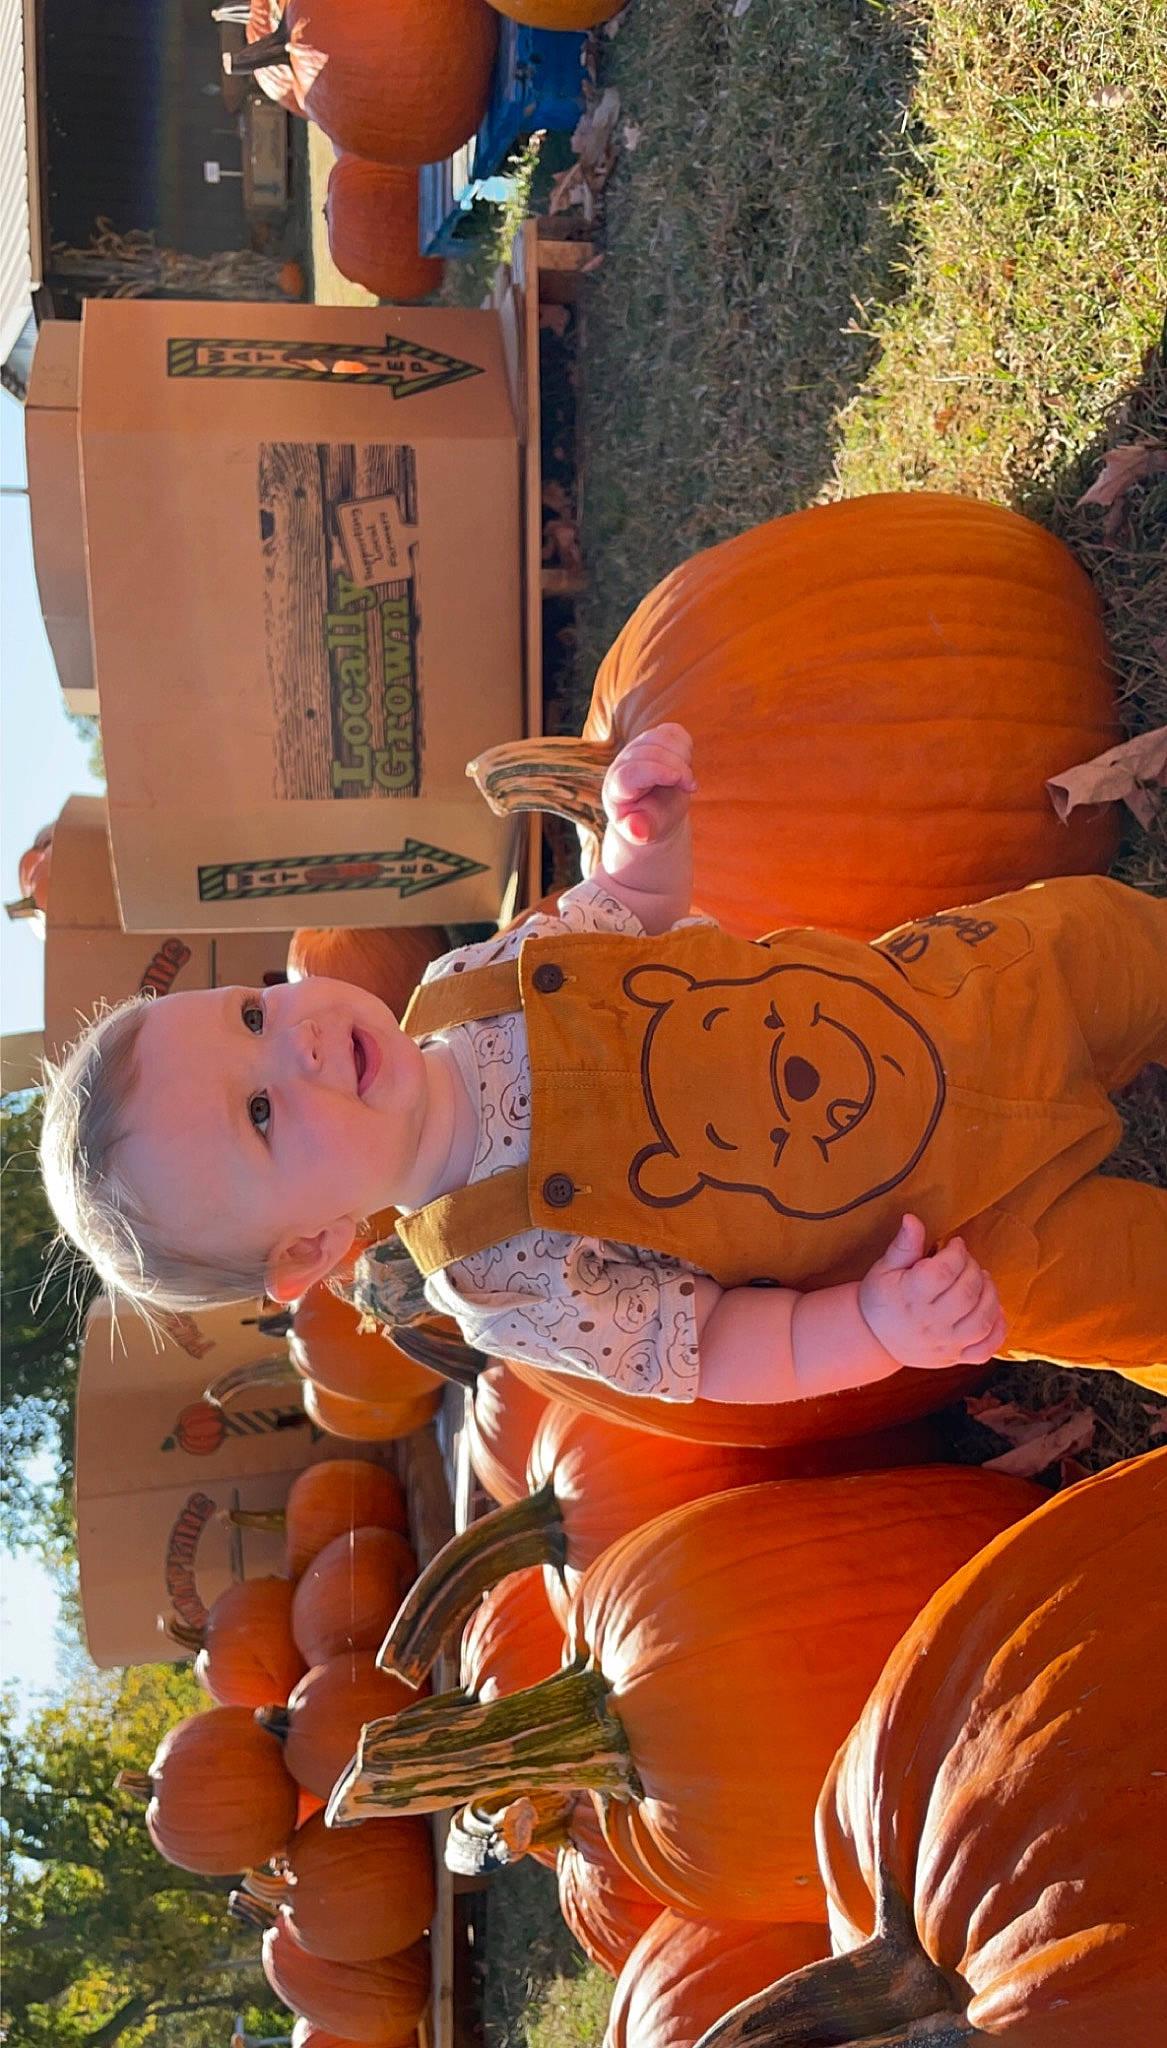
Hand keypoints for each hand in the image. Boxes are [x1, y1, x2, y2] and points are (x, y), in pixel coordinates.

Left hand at [602, 723, 696, 849]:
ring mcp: (637, 747)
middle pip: (650, 753)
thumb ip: (641, 830)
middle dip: (678, 768)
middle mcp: (622, 763)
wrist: (655, 811)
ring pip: (662, 738)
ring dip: (682, 757)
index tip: (679, 780)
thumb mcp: (647, 831)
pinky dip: (684, 746)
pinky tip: (684, 764)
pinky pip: (672, 732)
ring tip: (685, 778)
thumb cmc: (651, 822)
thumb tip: (636, 832)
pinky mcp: (653, 738)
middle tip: (691, 788)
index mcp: (617, 788)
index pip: (631, 772)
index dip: (655, 772)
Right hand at [857, 1214, 1006, 1368]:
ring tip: (982, 1280)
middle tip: (966, 1261)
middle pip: (967, 1294)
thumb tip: (912, 1219)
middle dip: (973, 1269)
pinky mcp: (955, 1357)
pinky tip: (994, 1312)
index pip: (944, 1272)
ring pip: (981, 1321)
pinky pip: (985, 1350)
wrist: (874, 1337)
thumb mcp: (885, 1268)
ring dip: (990, 1295)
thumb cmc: (882, 1298)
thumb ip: (904, 1245)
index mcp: (909, 1297)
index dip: (957, 1253)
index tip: (955, 1244)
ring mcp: (944, 1344)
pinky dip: (998, 1331)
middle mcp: (929, 1323)